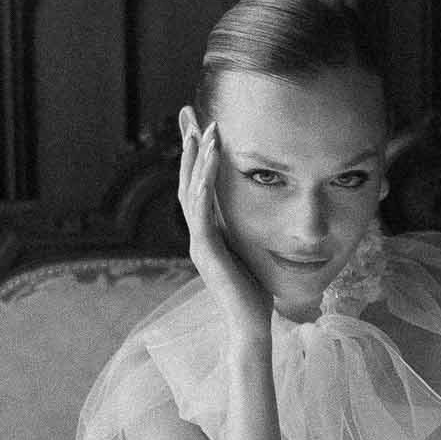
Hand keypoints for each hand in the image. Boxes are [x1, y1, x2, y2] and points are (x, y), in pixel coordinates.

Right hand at [177, 108, 269, 332]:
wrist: (250, 326)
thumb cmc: (254, 294)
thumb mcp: (248, 253)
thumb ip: (241, 234)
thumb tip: (250, 215)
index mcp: (206, 234)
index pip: (196, 187)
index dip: (195, 156)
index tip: (197, 126)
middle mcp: (197, 235)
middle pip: (187, 181)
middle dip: (189, 146)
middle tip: (188, 113)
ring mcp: (199, 243)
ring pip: (191, 192)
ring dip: (198, 158)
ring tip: (205, 130)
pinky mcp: (206, 251)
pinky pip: (202, 211)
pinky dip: (204, 184)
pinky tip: (211, 162)